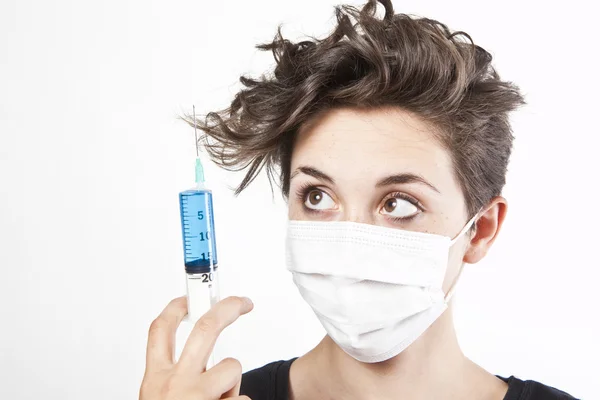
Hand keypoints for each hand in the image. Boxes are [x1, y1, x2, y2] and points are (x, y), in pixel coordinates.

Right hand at [139, 296, 253, 399]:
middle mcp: (175, 383)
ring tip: (222, 399)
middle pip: (205, 328)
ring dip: (233, 381)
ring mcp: (198, 396)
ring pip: (232, 366)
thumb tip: (202, 365)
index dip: (175, 308)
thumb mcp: (155, 399)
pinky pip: (244, 397)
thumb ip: (174, 380)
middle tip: (242, 302)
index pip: (161, 330)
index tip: (188, 298)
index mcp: (154, 380)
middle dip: (228, 308)